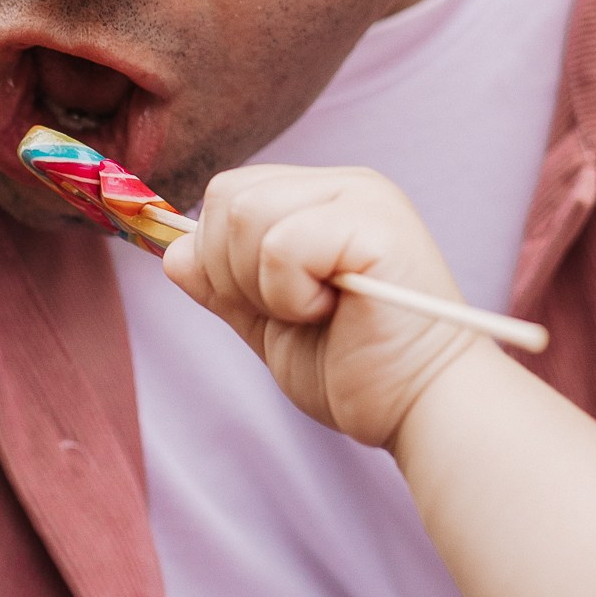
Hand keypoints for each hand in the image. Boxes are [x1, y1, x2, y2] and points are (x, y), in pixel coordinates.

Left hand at [165, 164, 493, 449]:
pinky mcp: (376, 225)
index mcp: (323, 199)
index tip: (269, 306)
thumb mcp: (270, 323)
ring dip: (262, 285)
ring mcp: (364, 198)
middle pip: (227, 197)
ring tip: (314, 312)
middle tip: (293, 312)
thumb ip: (224, 286)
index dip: (220, 258)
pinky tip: (332, 313)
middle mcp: (345, 186)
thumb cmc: (358, 373)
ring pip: (245, 214)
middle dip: (233, 272)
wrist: (423, 410)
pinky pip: (280, 246)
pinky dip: (288, 295)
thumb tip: (172, 254)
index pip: (229, 195)